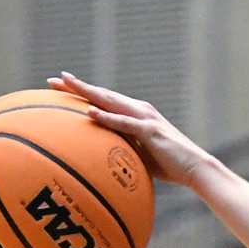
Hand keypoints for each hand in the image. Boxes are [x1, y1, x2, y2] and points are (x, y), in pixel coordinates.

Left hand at [46, 73, 213, 186]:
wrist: (195, 168)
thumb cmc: (169, 165)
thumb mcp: (141, 156)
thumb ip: (124, 150)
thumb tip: (104, 158)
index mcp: (135, 114)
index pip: (104, 100)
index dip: (82, 93)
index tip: (59, 88)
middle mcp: (139, 110)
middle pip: (102, 94)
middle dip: (77, 86)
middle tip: (53, 79)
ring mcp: (144, 118)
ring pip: (110, 101)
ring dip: (87, 93)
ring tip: (66, 85)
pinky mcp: (150, 131)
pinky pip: (124, 123)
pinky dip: (106, 117)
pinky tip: (89, 112)